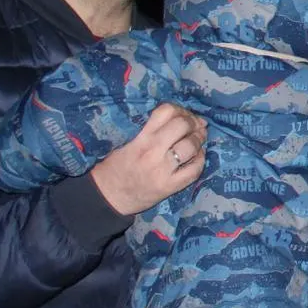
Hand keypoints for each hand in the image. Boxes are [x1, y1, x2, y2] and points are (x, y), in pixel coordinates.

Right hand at [89, 104, 208, 215]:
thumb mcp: (126, 143)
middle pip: (182, 126)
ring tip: (199, 138)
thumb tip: (177, 119)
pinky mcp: (171, 187)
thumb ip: (149, 131)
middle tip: (196, 124)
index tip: (183, 114)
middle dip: (193, 122)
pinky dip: (200, 159)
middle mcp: (153, 152)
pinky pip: (194, 170)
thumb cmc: (114, 169)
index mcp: (140, 139)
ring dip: (199, 139)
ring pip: (191, 146)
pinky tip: (197, 156)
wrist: (107, 198)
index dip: (179, 109)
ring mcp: (163, 170)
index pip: (165, 112)